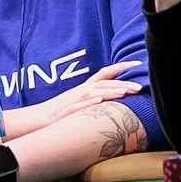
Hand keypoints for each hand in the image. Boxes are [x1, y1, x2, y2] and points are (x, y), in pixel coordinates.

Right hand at [12, 62, 143, 133]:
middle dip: (123, 83)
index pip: (106, 72)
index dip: (122, 67)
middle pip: (104, 83)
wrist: (40, 117)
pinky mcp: (67, 111)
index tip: (138, 63)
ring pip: (94, 92)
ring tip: (125, 93)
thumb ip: (100, 96)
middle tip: (140, 86)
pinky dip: (89, 102)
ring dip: (110, 92)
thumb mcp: (84, 100)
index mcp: (87, 86)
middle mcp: (82, 90)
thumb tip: (122, 94)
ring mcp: (74, 100)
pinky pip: (79, 105)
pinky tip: (99, 101)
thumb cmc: (65, 111)